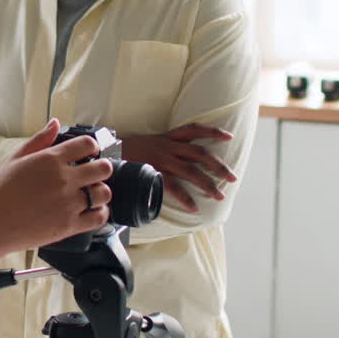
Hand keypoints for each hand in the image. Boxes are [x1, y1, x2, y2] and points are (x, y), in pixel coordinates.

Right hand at [0, 120, 113, 295]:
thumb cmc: (1, 192)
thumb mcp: (17, 159)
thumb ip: (40, 140)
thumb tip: (55, 124)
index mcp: (51, 160)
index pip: (88, 144)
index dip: (93, 147)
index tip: (90, 152)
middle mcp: (63, 179)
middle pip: (103, 168)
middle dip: (102, 168)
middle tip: (95, 173)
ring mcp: (68, 203)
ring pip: (103, 193)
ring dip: (101, 191)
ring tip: (92, 193)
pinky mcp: (69, 225)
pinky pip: (99, 217)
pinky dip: (100, 213)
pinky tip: (92, 210)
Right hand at [120, 123, 236, 212]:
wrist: (105, 152)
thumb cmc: (126, 150)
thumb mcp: (147, 143)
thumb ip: (162, 148)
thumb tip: (177, 157)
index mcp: (167, 137)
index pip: (194, 129)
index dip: (212, 132)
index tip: (229, 137)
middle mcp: (167, 146)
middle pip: (200, 153)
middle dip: (219, 165)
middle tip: (233, 178)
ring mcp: (161, 159)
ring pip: (191, 170)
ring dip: (208, 184)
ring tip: (219, 195)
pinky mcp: (153, 172)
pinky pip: (173, 186)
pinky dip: (185, 198)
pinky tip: (194, 208)